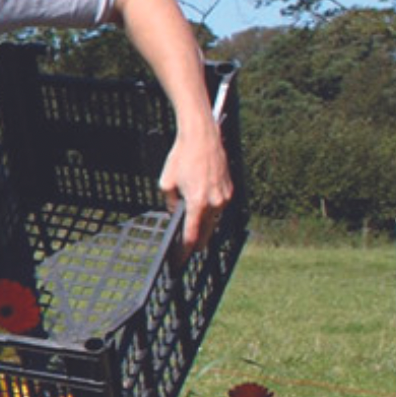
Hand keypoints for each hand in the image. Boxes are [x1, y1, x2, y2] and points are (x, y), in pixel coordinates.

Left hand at [159, 121, 232, 255]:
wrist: (202, 137)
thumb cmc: (181, 157)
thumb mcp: (166, 183)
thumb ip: (170, 203)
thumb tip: (175, 214)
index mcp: (197, 203)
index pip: (192, 235)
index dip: (185, 250)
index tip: (179, 259)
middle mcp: (215, 202)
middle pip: (206, 233)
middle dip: (196, 244)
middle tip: (186, 252)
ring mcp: (225, 196)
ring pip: (214, 220)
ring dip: (204, 228)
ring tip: (194, 236)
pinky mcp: (230, 189)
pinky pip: (219, 208)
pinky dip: (211, 213)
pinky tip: (203, 215)